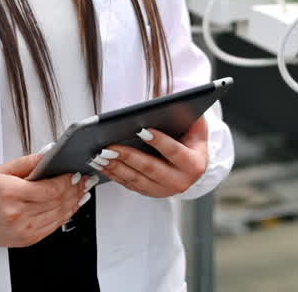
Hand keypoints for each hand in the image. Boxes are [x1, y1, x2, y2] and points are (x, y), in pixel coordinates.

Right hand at [0, 152, 95, 246]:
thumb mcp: (3, 170)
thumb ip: (30, 162)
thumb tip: (52, 153)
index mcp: (11, 193)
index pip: (50, 189)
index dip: (67, 181)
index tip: (76, 173)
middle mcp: (17, 215)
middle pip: (57, 202)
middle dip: (76, 190)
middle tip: (86, 180)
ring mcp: (23, 230)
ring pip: (59, 215)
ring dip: (75, 203)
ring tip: (84, 191)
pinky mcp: (26, 240)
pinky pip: (53, 227)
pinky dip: (65, 215)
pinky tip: (71, 205)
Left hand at [93, 116, 208, 197]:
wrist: (194, 166)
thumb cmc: (192, 141)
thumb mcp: (197, 126)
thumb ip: (188, 115)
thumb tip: (170, 104)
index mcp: (194, 164)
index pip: (174, 151)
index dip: (158, 141)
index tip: (140, 130)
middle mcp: (180, 181)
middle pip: (150, 168)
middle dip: (128, 156)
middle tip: (110, 145)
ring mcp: (164, 190)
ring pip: (136, 179)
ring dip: (116, 167)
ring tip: (100, 155)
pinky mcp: (150, 193)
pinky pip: (129, 185)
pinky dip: (114, 174)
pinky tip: (102, 165)